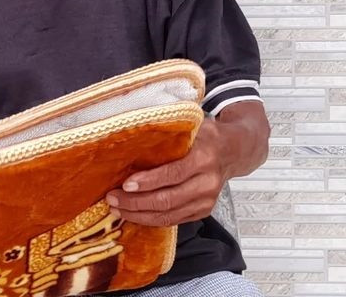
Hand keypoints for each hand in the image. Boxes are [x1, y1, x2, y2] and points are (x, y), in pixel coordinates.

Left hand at [106, 120, 227, 226]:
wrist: (235, 151)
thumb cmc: (206, 136)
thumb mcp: (191, 127)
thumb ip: (168, 133)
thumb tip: (131, 136)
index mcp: (203, 158)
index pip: (172, 174)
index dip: (147, 182)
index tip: (125, 185)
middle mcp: (207, 182)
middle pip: (168, 199)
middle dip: (136, 202)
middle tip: (112, 198)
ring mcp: (208, 200)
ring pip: (169, 215)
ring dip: (140, 215)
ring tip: (117, 209)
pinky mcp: (204, 211)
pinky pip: (174, 220)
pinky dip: (152, 220)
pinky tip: (134, 215)